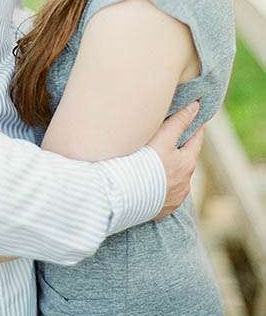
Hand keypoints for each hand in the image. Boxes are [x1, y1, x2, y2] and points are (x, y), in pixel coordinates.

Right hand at [147, 101, 202, 220]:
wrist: (120, 197)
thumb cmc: (141, 164)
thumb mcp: (162, 139)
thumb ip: (179, 121)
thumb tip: (196, 105)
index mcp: (186, 164)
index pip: (196, 139)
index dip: (194, 126)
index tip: (191, 116)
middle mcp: (184, 183)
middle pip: (185, 160)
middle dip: (179, 148)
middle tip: (168, 136)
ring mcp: (172, 198)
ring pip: (174, 178)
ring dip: (168, 169)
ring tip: (153, 161)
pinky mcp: (159, 209)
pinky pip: (162, 194)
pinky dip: (158, 186)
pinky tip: (146, 182)